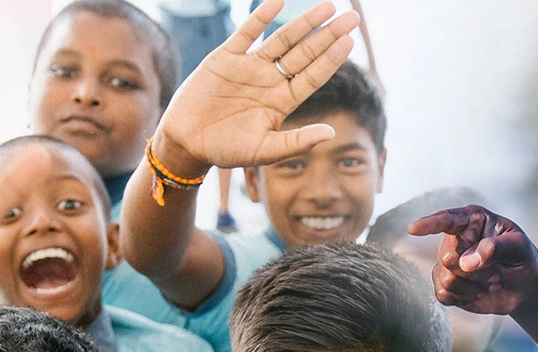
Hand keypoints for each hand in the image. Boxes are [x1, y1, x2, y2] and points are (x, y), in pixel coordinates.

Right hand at [149, 0, 360, 175]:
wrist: (186, 143)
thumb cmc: (225, 150)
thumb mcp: (263, 151)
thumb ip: (296, 141)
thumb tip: (331, 133)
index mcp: (281, 102)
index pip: (313, 76)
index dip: (331, 59)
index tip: (349, 41)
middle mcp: (270, 81)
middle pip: (305, 53)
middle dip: (327, 35)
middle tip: (351, 17)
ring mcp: (249, 67)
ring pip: (282, 40)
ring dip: (304, 23)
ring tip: (328, 6)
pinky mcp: (225, 58)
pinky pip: (246, 33)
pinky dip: (261, 18)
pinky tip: (278, 3)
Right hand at [406, 205, 537, 316]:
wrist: (524, 287)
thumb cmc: (523, 260)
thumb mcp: (520, 248)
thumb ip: (497, 248)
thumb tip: (466, 262)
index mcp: (473, 221)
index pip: (447, 220)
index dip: (429, 224)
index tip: (413, 229)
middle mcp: (456, 239)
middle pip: (448, 258)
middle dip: (476, 272)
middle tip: (497, 274)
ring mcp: (449, 263)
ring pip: (446, 279)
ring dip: (473, 287)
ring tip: (492, 283)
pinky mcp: (446, 285)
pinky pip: (442, 294)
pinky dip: (464, 298)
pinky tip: (479, 293)